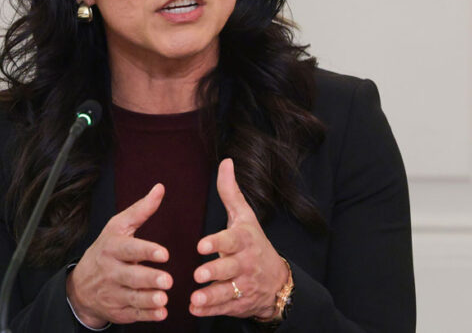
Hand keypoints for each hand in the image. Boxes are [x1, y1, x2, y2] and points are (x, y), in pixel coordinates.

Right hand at [67, 183, 172, 325]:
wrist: (81, 285)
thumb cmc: (106, 250)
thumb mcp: (118, 227)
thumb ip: (141, 210)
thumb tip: (160, 188)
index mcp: (112, 248)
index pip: (129, 249)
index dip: (146, 251)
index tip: (164, 253)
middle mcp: (111, 271)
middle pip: (131, 276)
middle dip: (149, 279)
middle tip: (167, 280)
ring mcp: (113, 292)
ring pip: (132, 297)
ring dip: (149, 299)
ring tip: (164, 298)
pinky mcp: (118, 310)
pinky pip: (134, 313)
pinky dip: (147, 315)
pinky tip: (161, 313)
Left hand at [189, 159, 288, 319]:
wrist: (277, 281)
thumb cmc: (254, 243)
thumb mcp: (245, 217)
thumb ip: (231, 192)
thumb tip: (226, 162)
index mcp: (244, 240)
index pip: (232, 240)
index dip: (217, 242)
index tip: (202, 244)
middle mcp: (245, 263)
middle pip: (229, 268)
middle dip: (214, 271)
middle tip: (198, 274)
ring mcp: (243, 285)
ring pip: (227, 292)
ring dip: (211, 296)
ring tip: (195, 298)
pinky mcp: (239, 303)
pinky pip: (224, 308)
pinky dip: (210, 310)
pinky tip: (195, 310)